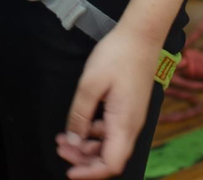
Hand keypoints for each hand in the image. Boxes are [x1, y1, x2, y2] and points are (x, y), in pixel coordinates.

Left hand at [56, 27, 161, 178]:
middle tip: (60, 147)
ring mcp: (132, 118)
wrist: (141, 36)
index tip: (69, 171)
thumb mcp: (90, 83)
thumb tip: (72, 139)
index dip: (90, 173)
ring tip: (65, 137)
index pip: (111, 164)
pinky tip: (81, 123)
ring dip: (88, 147)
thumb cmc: (117, 55)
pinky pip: (113, 132)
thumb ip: (80, 114)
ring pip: (110, 146)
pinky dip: (95, 133)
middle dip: (84, 159)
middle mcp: (132, 126)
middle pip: (109, 158)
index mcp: (124, 124)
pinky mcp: (129, 109)